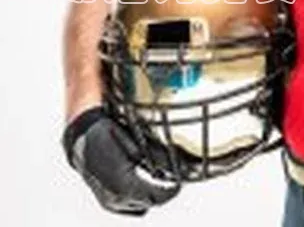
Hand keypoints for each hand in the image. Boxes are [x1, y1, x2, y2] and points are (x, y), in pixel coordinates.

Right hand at [62, 107, 179, 215]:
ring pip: (142, 206)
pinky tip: (144, 185)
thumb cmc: (107, 136)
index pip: (158, 196)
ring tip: (159, 179)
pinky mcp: (107, 202)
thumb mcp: (137, 143)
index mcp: (124, 185)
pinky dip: (141, 198)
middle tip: (174, 178)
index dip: (172, 190)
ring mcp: (109, 202)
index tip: (181, 181)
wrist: (81, 139)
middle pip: (152, 202)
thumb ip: (159, 157)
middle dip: (164, 191)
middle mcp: (115, 198)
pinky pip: (131, 207)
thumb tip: (181, 165)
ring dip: (153, 195)